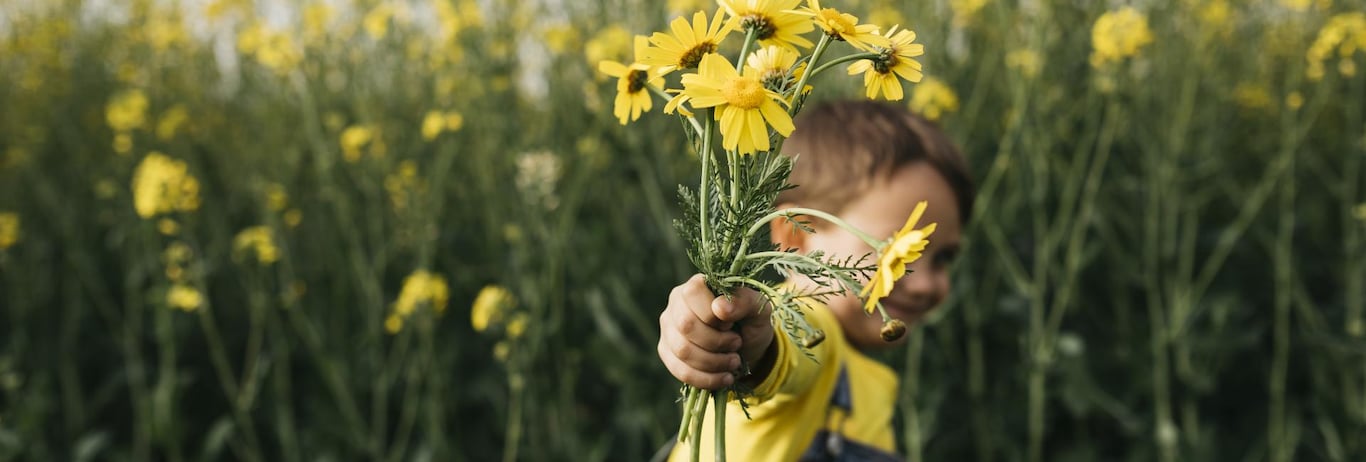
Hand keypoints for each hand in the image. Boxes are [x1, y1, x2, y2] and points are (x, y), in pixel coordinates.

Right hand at [658, 274, 772, 389]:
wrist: (747, 348)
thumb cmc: (750, 322)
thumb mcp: (758, 309)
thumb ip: (744, 301)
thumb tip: (720, 307)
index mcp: (696, 285)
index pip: (693, 293)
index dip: (713, 314)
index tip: (731, 324)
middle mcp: (676, 304)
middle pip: (686, 325)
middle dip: (716, 341)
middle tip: (736, 343)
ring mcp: (668, 329)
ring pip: (682, 350)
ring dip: (714, 362)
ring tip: (734, 361)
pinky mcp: (667, 352)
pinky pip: (680, 371)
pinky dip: (706, 379)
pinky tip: (724, 377)